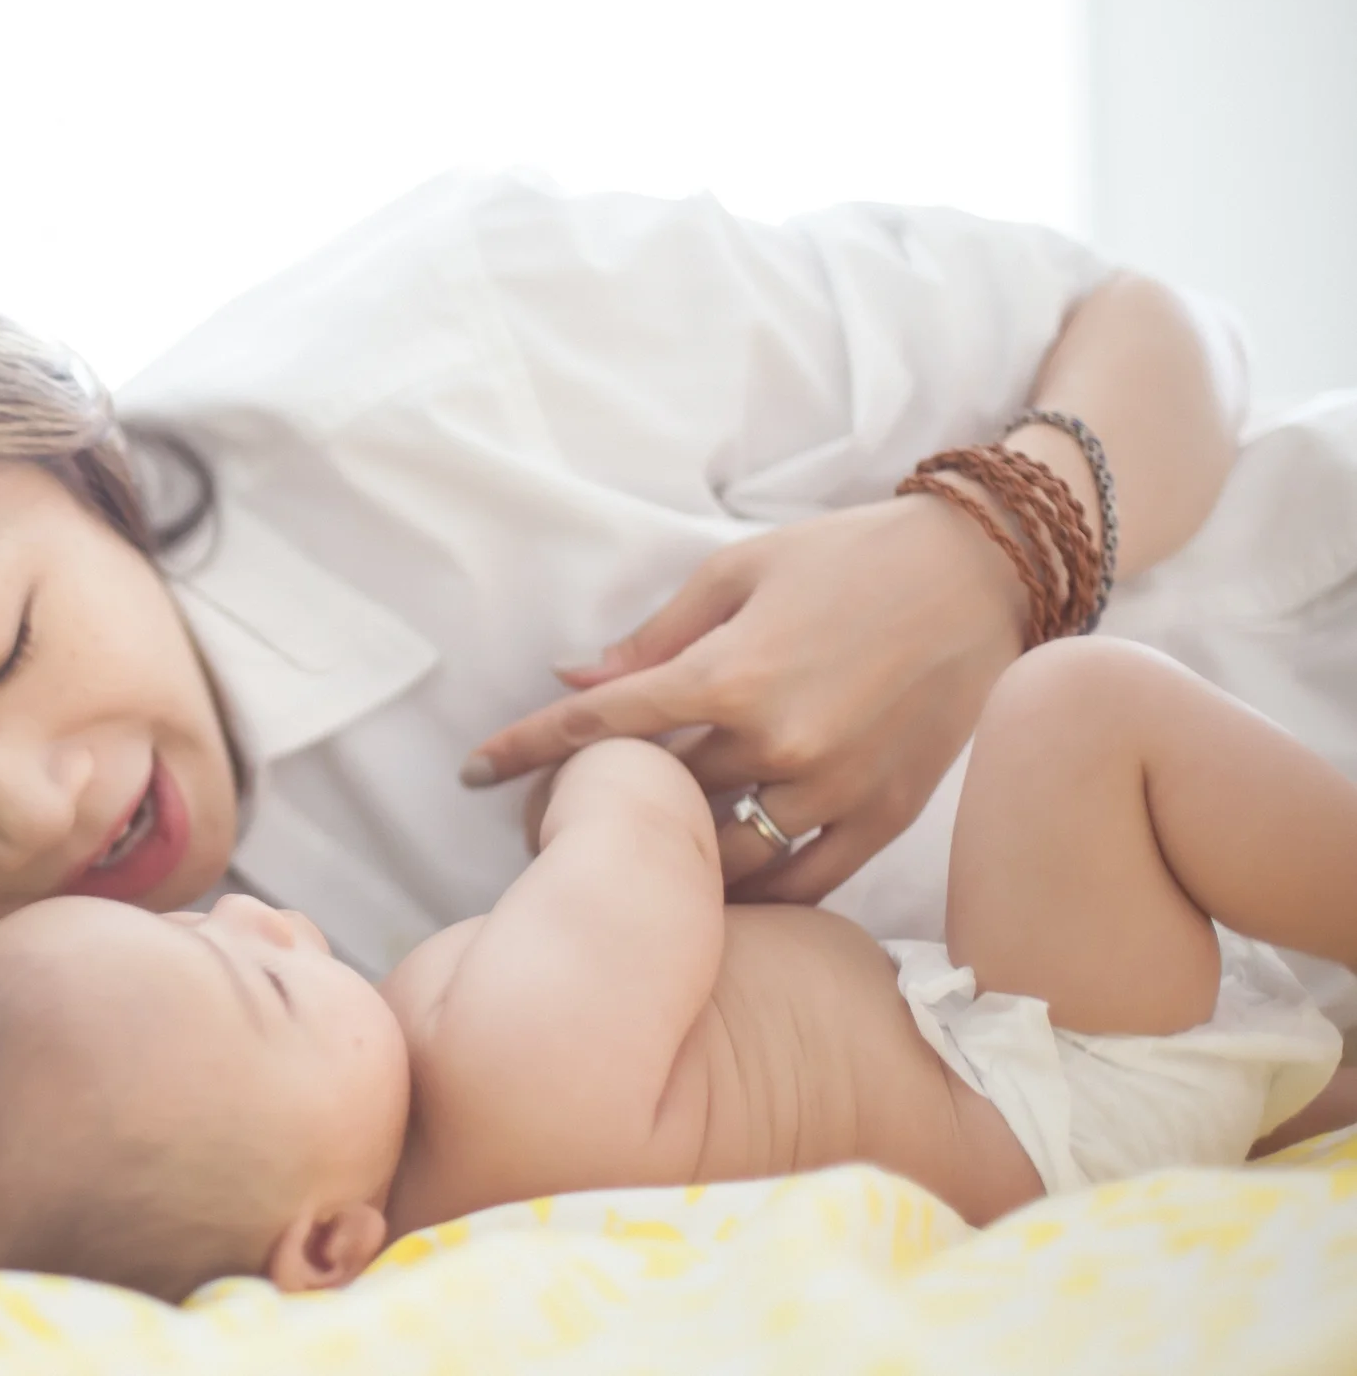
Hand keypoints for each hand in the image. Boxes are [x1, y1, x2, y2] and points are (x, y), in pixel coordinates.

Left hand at [464, 494, 1025, 901]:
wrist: (983, 571)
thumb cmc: (848, 558)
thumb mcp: (735, 573)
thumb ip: (651, 640)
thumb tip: (571, 676)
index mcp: (730, 674)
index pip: (600, 727)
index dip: (524, 750)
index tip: (472, 772)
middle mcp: (779, 743)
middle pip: (656, 804)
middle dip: (596, 812)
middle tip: (552, 820)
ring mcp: (835, 789)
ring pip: (722, 857)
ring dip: (670, 863)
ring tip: (630, 863)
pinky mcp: (884, 816)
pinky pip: (801, 884)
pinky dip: (750, 896)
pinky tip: (711, 897)